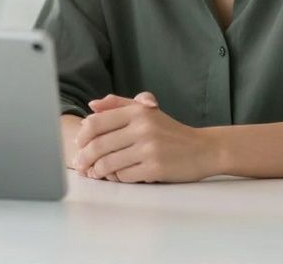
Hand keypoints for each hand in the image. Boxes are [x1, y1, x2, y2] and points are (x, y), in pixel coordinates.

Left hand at [72, 92, 218, 183]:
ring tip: (94, 173)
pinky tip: (116, 177)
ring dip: (97, 171)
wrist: (203, 149)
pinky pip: (125, 176)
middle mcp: (142, 128)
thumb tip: (92, 105)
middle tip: (79, 164)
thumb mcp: (147, 111)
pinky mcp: (155, 168)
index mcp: (137, 111)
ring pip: (109, 163)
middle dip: (84, 157)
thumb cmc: (171, 131)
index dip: (83, 136)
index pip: (97, 122)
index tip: (79, 144)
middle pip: (99, 145)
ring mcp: (149, 149)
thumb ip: (119, 105)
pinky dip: (117, 178)